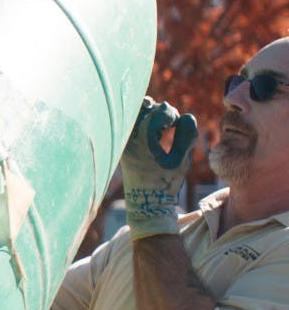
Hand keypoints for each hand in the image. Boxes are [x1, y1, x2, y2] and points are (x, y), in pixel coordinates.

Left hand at [121, 96, 197, 239]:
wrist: (144, 203)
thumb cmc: (165, 183)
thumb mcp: (182, 161)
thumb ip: (187, 136)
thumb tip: (186, 116)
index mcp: (142, 142)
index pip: (159, 111)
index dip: (174, 116)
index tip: (178, 128)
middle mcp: (128, 139)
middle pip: (145, 106)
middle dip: (162, 112)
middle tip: (170, 127)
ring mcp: (122, 141)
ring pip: (134, 112)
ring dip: (151, 114)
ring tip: (161, 128)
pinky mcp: (122, 144)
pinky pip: (130, 122)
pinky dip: (143, 120)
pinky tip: (153, 132)